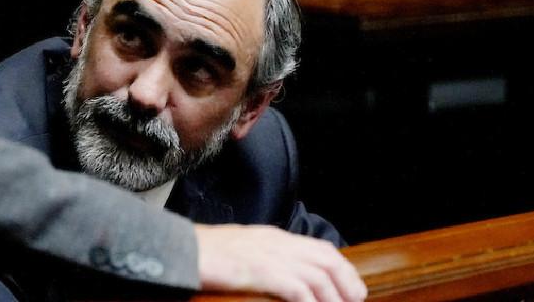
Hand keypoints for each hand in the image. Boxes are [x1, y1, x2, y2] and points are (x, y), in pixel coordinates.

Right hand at [195, 224, 366, 301]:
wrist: (181, 250)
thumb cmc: (206, 255)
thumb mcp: (244, 251)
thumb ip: (266, 259)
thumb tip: (285, 281)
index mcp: (274, 237)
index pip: (320, 249)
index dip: (343, 269)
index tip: (353, 290)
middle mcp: (277, 242)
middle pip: (326, 260)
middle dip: (347, 284)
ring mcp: (268, 255)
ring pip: (317, 275)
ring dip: (333, 298)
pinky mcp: (258, 269)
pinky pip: (295, 287)